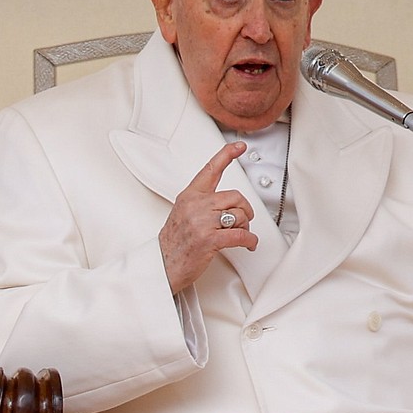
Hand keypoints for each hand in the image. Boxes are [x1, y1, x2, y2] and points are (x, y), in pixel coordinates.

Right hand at [159, 142, 256, 293]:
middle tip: (245, 220)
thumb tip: (226, 203)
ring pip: (240, 215)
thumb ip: (202, 203)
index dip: (227, 155)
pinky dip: (250, 240)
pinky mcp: (209, 239)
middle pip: (235, 196)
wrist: (162, 265)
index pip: (210, 169)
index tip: (238, 146)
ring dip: (246, 227)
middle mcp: (195, 205)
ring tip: (241, 234)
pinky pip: (240, 235)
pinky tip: (249, 244)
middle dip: (246, 210)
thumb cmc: (174, 243)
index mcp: (189, 196)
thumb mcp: (183, 214)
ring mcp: (202, 222)